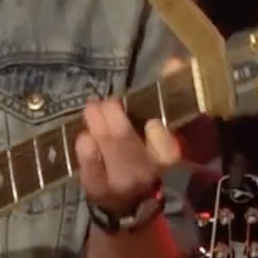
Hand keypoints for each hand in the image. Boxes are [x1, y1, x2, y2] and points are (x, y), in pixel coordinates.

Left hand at [72, 61, 185, 215]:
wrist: (127, 197)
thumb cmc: (144, 150)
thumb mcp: (159, 126)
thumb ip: (166, 94)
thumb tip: (174, 60)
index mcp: (166, 157)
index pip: (168, 151)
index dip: (161, 138)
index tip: (152, 123)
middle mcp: (146, 173)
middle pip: (133, 151)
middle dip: (118, 127)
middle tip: (107, 104)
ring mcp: (120, 184)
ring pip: (112, 160)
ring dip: (101, 133)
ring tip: (92, 110)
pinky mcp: (97, 188)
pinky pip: (91, 173)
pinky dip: (87, 155)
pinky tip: (83, 137)